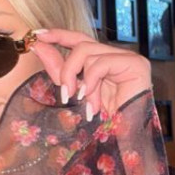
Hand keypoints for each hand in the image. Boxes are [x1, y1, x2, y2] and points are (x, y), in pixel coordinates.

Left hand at [31, 29, 151, 118]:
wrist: (125, 140)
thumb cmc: (103, 121)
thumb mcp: (75, 91)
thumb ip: (58, 69)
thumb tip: (38, 45)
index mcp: (104, 61)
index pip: (80, 39)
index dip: (59, 34)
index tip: (37, 35)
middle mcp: (117, 56)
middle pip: (81, 44)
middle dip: (67, 68)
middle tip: (65, 93)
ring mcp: (128, 58)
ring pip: (88, 52)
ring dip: (79, 80)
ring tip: (84, 102)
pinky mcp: (136, 64)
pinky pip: (100, 63)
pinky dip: (91, 82)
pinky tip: (93, 102)